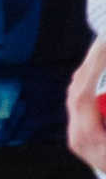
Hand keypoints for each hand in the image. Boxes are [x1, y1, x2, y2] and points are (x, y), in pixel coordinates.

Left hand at [65, 32, 105, 178]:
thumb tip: (104, 94)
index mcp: (88, 139)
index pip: (82, 96)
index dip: (93, 69)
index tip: (104, 46)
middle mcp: (77, 138)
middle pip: (76, 91)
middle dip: (91, 62)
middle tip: (103, 40)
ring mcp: (76, 137)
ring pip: (76, 95)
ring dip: (89, 70)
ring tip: (101, 47)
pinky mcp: (81, 136)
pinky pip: (80, 103)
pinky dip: (89, 82)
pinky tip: (96, 67)